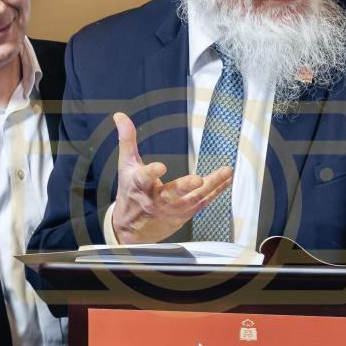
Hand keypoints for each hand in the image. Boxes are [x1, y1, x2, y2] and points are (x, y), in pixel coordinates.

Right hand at [106, 111, 233, 244]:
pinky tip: (226, 180)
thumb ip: (127, 140)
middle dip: (184, 187)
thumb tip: (120, 116)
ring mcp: (171, 210)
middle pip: (171, 194)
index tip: (160, 166)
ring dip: (212, 185)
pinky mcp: (183, 215)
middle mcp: (156, 200)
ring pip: (193, 199)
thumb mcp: (126, 166)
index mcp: (139, 185)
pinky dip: (216, 191)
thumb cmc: (130, 192)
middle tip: (198, 180)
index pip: (144, 178)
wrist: (131, 229)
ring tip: (226, 171)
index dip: (152, 172)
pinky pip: (202, 203)